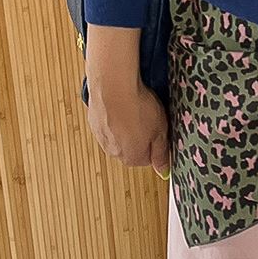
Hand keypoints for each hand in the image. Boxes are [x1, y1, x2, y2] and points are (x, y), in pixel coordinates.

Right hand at [85, 24, 170, 177]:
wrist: (113, 88)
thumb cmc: (138, 109)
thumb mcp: (161, 132)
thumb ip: (161, 154)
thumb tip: (163, 171)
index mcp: (133, 158)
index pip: (148, 159)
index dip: (156, 143)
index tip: (160, 129)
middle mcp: (114, 153)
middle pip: (132, 149)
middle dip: (141, 136)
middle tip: (148, 118)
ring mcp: (102, 138)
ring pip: (119, 137)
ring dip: (126, 126)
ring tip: (134, 109)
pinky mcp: (94, 123)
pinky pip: (108, 124)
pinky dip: (115, 116)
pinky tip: (122, 104)